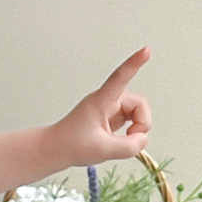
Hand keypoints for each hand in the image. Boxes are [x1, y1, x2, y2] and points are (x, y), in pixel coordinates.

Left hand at [51, 46, 152, 165]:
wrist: (55, 151)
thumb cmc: (70, 145)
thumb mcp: (102, 150)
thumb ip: (129, 146)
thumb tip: (142, 139)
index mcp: (100, 101)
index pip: (119, 78)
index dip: (134, 64)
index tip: (146, 50)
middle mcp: (108, 100)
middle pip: (140, 104)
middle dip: (141, 123)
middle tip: (131, 140)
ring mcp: (112, 108)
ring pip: (139, 113)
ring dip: (137, 129)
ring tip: (121, 144)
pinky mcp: (113, 117)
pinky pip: (134, 122)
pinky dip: (132, 134)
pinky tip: (119, 142)